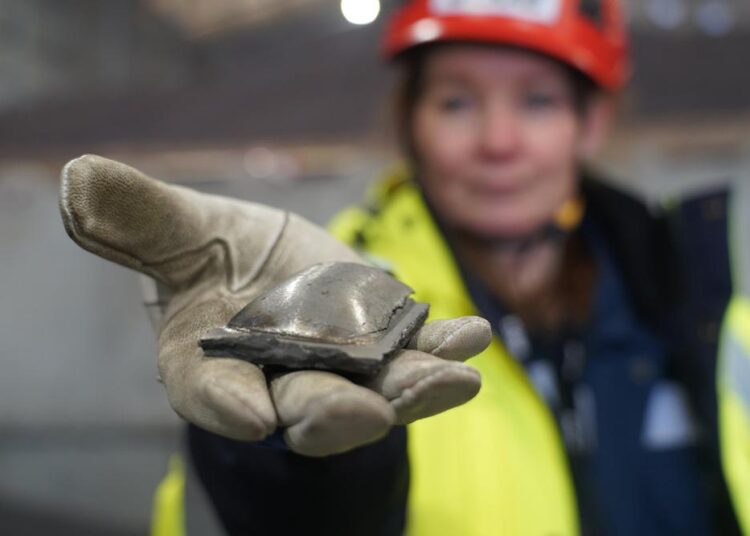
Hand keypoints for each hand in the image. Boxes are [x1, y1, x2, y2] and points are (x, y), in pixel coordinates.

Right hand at [60, 155, 489, 455]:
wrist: (270, 267)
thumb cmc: (216, 256)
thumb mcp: (181, 232)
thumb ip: (141, 220)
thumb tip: (79, 179)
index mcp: (213, 363)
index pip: (212, 392)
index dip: (227, 404)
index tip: (249, 415)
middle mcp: (280, 380)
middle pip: (304, 407)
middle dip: (333, 413)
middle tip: (363, 415)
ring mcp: (341, 370)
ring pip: (375, 391)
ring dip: (412, 389)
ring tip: (452, 380)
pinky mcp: (386, 347)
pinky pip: (416, 354)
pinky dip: (444, 347)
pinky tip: (475, 336)